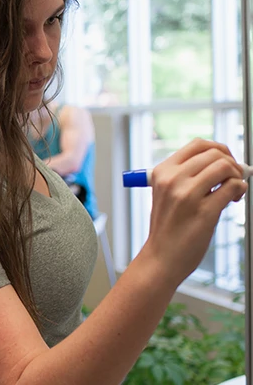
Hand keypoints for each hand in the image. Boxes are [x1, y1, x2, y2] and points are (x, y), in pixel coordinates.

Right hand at [141, 138, 247, 287]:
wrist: (162, 257)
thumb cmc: (167, 227)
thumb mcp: (165, 194)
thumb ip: (186, 176)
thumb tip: (223, 161)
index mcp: (162, 172)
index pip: (197, 145)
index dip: (218, 148)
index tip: (225, 159)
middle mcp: (172, 179)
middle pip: (214, 154)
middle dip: (231, 163)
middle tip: (234, 177)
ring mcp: (187, 195)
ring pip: (225, 167)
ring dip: (237, 176)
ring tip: (232, 191)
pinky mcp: (204, 212)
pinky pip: (232, 187)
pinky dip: (240, 190)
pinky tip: (233, 199)